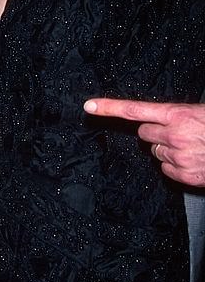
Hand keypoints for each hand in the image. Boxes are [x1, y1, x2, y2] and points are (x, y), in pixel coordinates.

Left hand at [84, 98, 204, 186]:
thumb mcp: (201, 112)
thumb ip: (179, 114)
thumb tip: (161, 117)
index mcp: (178, 114)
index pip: (135, 110)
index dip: (109, 107)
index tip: (89, 105)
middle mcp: (174, 135)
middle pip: (144, 134)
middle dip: (155, 133)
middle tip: (177, 132)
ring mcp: (179, 158)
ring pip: (156, 153)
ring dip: (167, 149)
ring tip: (192, 146)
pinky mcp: (185, 176)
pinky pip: (166, 170)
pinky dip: (176, 166)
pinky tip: (194, 160)